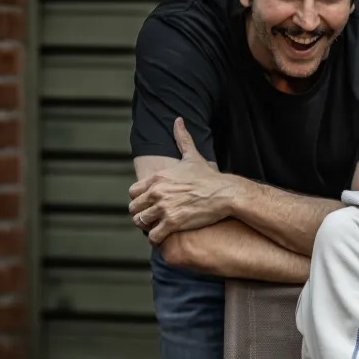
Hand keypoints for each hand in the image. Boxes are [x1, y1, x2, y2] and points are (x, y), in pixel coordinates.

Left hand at [128, 118, 237, 244]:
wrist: (225, 193)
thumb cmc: (209, 176)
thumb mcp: (193, 156)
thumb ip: (182, 138)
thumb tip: (178, 120)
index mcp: (157, 178)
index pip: (132, 192)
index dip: (139, 199)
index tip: (148, 203)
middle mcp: (157, 192)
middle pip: (134, 208)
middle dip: (141, 214)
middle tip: (151, 217)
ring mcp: (164, 208)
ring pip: (141, 222)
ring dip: (147, 226)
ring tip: (156, 227)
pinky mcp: (173, 223)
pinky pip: (153, 236)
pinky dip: (156, 238)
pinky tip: (163, 236)